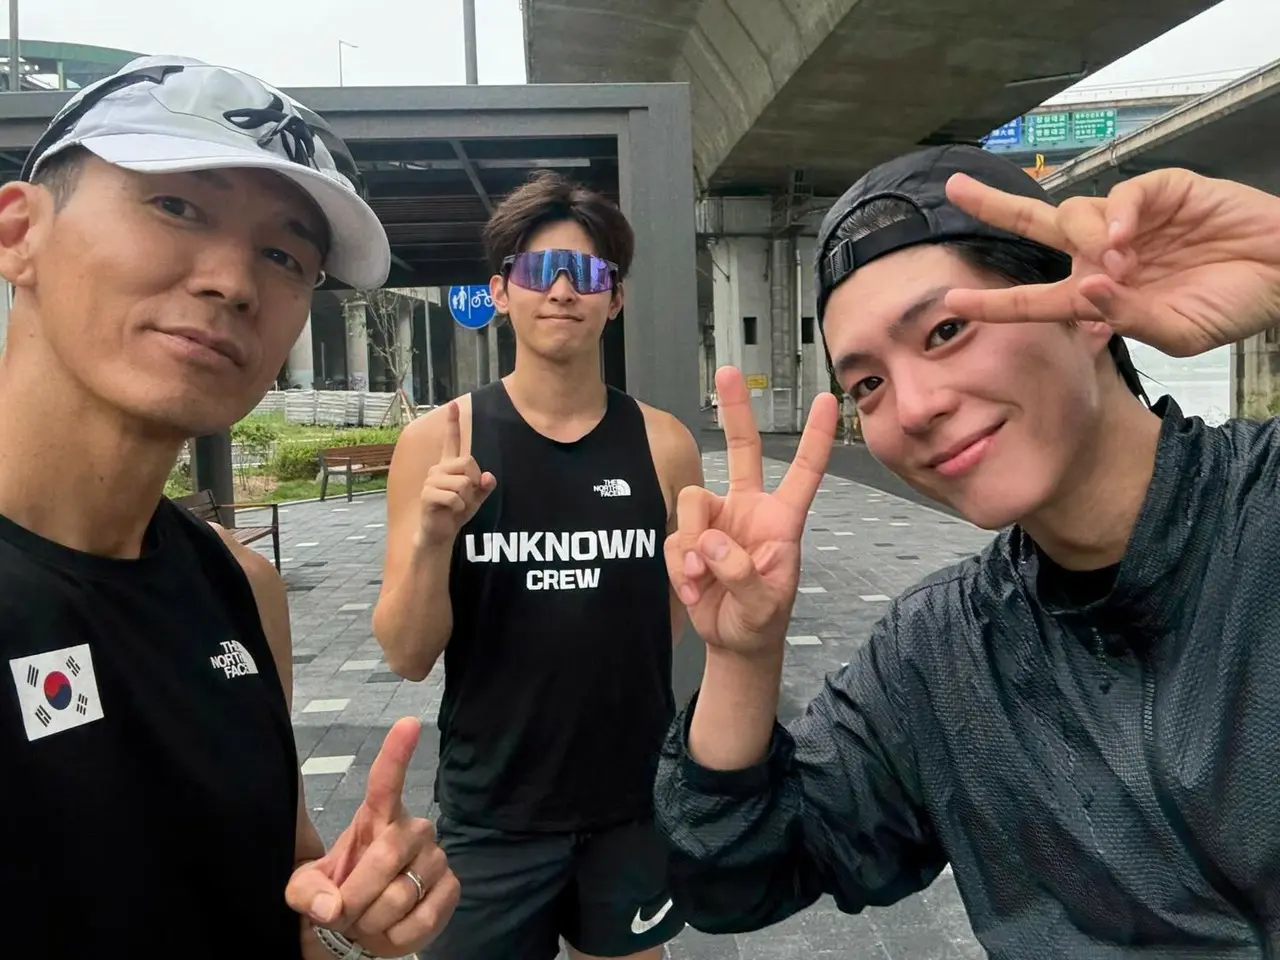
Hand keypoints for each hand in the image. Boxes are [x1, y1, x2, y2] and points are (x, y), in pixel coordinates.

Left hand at [286, 718, 458, 956]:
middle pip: (386, 856)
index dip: (396, 752)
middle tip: (344, 915)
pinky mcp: (452, 888)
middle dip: (356, 897)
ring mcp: (436, 857)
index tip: (408, 723)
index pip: (385, 780)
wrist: (360, 932)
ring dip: (373, 923)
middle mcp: (413, 828)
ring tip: (366, 923)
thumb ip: (307, 894)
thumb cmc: (336, 897)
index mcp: (376, 816)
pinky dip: (398, 938)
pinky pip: (423, 919)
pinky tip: (391, 932)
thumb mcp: (305, 893)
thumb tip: (331, 906)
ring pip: (400, 895)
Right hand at [419, 401, 495, 547]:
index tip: (453, 404)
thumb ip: (484, 486)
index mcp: (449, 466)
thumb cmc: (457, 512)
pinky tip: (450, 511)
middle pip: (468, 462)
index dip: (453, 423)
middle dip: (475, 482)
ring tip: (457, 506)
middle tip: (466, 497)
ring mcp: (431, 480)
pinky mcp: (428, 494)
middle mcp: (438, 469)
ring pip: (464, 482)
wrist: (440, 533)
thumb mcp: (476, 498)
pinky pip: (455, 497)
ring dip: (467, 499)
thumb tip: (489, 477)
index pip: (451, 441)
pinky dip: (459, 507)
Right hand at [665, 366, 837, 658]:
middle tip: (729, 373)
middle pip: (743, 450)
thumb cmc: (761, 620)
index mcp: (781, 520)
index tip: (827, 400)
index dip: (817, 436)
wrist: (732, 641)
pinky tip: (691, 586)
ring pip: (692, 501)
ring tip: (698, 578)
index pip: (804, 471)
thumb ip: (742, 572)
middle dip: (735, 410)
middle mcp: (748, 510)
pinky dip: (678, 564)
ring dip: (690, 542)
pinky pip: (674, 538)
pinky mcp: (688, 539)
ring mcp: (716, 522)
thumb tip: (710, 542)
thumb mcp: (764, 604)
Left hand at [942, 168, 1279, 356]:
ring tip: (1123, 264)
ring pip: (1077, 216)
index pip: (1036, 298)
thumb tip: (1086, 290)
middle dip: (995, 206)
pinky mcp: (1161, 191)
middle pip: (1037, 224)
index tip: (952, 303)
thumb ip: (1128, 317)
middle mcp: (1104, 253)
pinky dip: (1117, 215)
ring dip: (1087, 241)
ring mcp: (1129, 220)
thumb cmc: (1229, 306)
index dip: (995, 301)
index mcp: (1099, 293)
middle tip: (956, 189)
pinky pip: (1122, 195)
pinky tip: (1126, 238)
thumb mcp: (1175, 332)